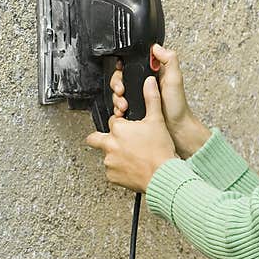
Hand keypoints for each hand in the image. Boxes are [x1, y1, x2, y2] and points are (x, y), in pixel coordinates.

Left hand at [85, 75, 177, 192]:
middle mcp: (110, 145)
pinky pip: (112, 171)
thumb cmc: (160, 150)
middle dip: (103, 138)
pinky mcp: (112, 177)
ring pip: (106, 155)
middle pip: (95, 138)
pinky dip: (120, 169)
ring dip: (115, 155)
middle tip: (117, 141)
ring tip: (132, 156)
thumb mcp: (157, 120)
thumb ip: (151, 98)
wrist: (163, 175)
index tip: (128, 128)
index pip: (112, 121)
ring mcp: (109, 162)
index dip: (121, 124)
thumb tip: (149, 82)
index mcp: (118, 129)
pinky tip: (132, 167)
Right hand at [110, 44, 210, 158]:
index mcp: (152, 72)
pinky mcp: (134, 108)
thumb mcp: (175, 79)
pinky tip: (121, 111)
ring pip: (118, 91)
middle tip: (121, 90)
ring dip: (116, 97)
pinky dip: (117, 107)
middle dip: (117, 83)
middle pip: (121, 77)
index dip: (123, 65)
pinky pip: (119, 104)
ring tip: (123, 104)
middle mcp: (143, 83)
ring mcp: (138, 96)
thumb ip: (169, 60)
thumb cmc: (177, 105)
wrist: (175, 128)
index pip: (132, 63)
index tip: (121, 70)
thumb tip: (156, 47)